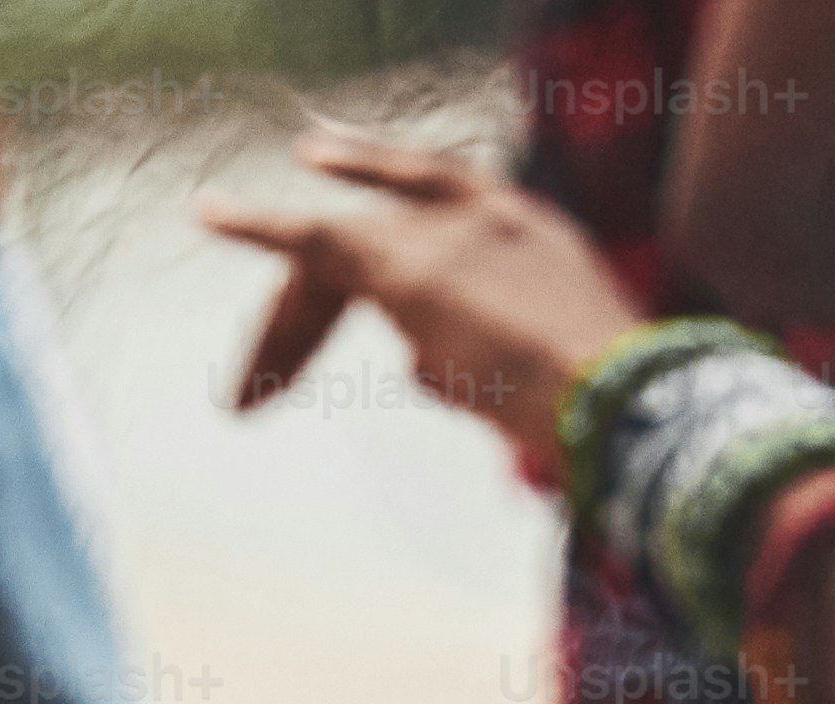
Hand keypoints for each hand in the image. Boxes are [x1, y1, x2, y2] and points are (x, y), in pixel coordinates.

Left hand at [203, 133, 649, 486]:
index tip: (322, 158)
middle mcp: (485, 216)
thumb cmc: (602, 413)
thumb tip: (414, 363)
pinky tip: (213, 214)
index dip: (379, 175)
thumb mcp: (544, 368)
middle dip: (315, 293)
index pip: (439, 189)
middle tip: (257, 321)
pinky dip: (257, 224)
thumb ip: (475, 359)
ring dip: (284, 312)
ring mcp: (447, 238)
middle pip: (376, 233)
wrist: (620, 407)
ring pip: (336, 246)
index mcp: (531, 233)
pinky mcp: (406, 270)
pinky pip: (312, 239)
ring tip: (220, 263)